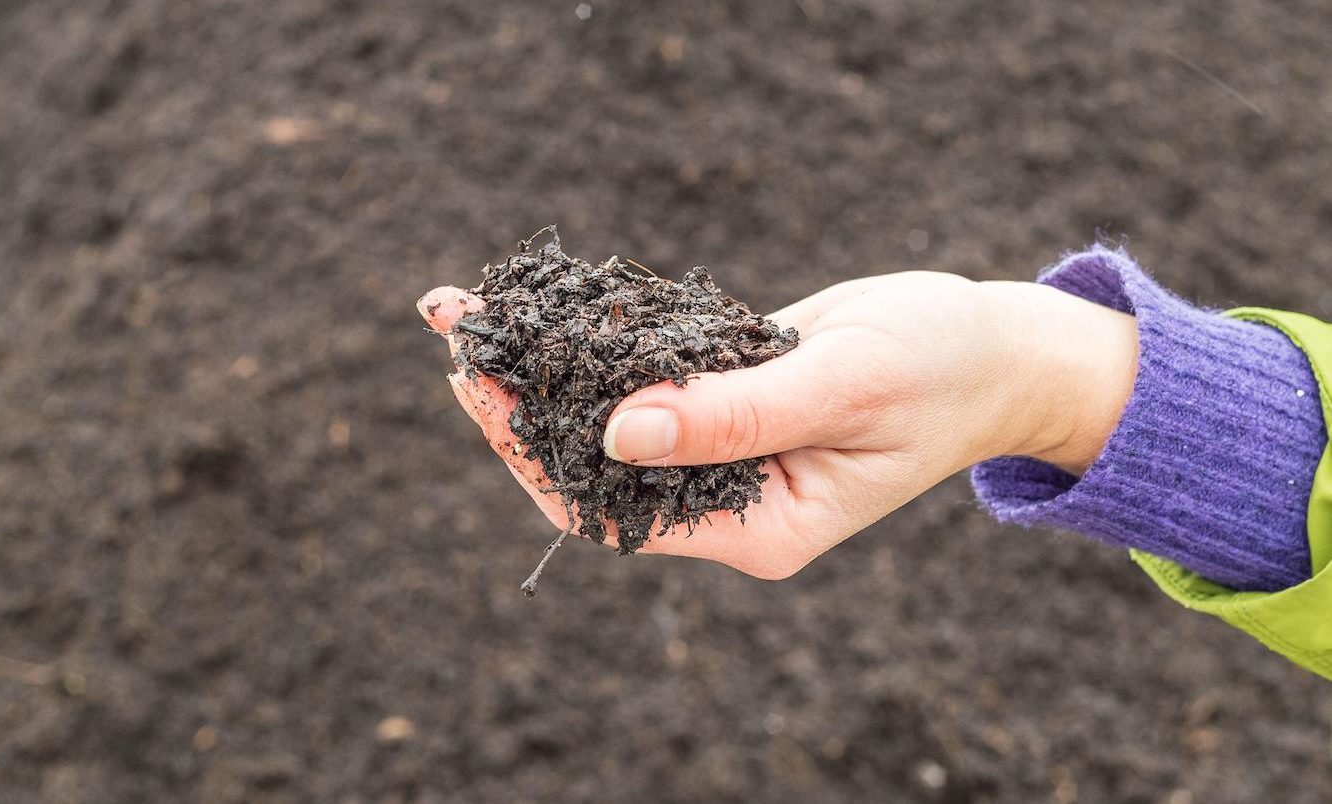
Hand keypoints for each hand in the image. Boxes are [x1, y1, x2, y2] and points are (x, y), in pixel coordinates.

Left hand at [418, 272, 1136, 579]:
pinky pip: (647, 374)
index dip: (534, 456)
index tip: (480, 390)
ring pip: (611, 414)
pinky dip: (596, 340)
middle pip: (595, 464)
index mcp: (756, 527)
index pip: (615, 511)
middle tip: (456, 332)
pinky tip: (546, 304)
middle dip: (520, 404)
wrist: (997, 347)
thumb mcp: (838, 388)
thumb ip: (731, 416)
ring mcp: (725, 447)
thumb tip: (613, 434)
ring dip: (546, 364)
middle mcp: (728, 498)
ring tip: (470, 312)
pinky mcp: (728, 396)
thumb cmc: (939, 372)